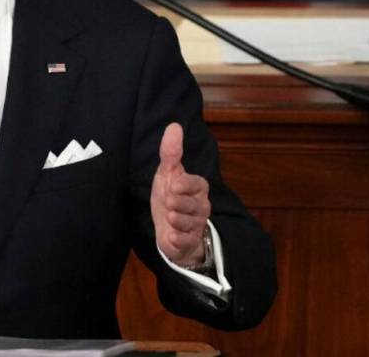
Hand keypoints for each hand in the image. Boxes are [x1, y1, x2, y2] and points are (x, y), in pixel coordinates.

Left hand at [150, 123, 209, 266]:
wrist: (168, 228)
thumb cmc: (170, 195)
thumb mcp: (167, 173)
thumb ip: (171, 152)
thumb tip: (174, 125)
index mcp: (198, 187)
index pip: (194, 184)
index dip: (182, 185)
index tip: (172, 185)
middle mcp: (202, 206)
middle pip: (190, 204)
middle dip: (177, 203)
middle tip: (169, 202)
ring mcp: (197, 225)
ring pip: (187, 222)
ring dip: (175, 220)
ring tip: (169, 217)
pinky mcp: (190, 242)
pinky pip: (184, 241)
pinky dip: (176, 239)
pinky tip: (171, 236)